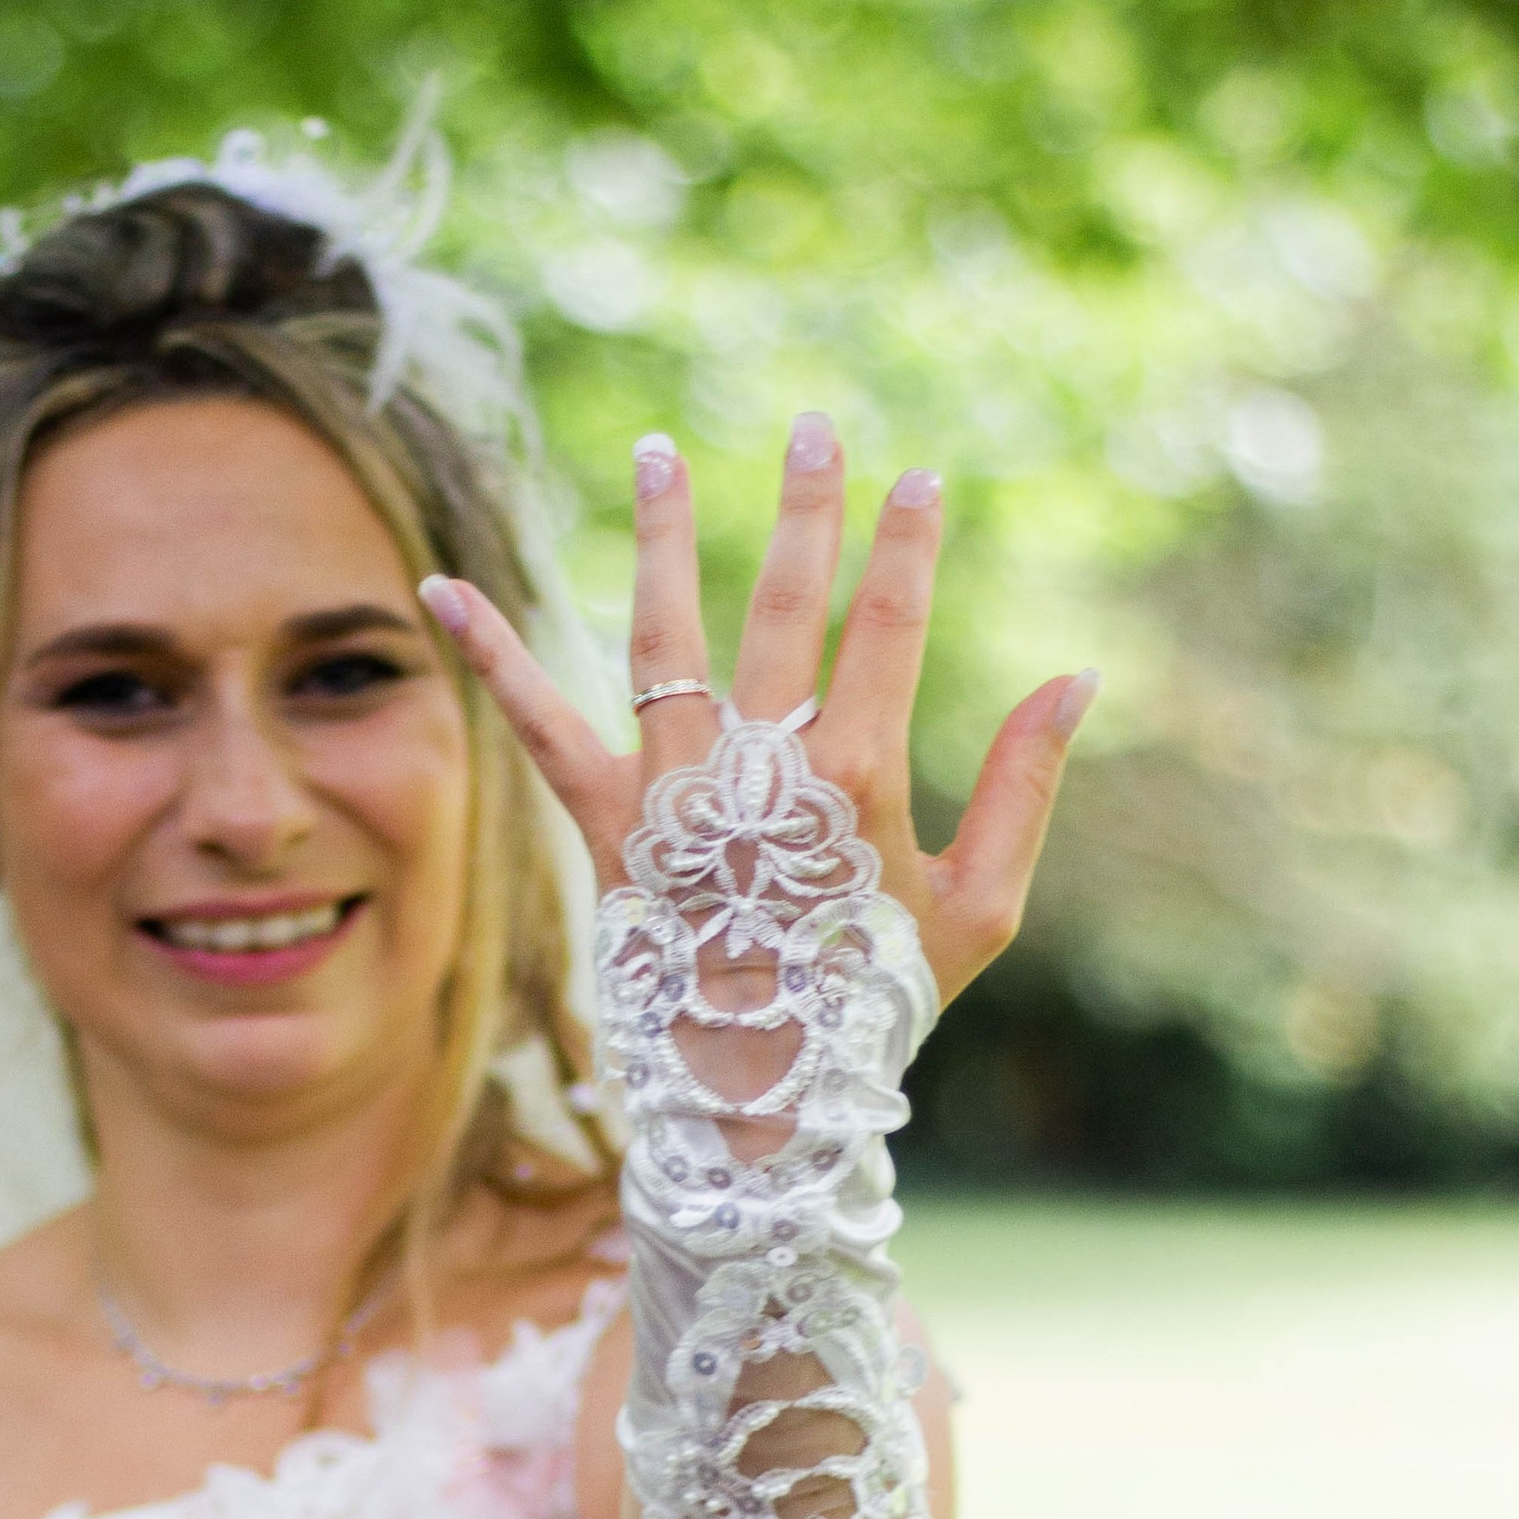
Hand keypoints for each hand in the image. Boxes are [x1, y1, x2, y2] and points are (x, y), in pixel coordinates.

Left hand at [419, 414, 1097, 1008]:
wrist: (762, 1092)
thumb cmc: (876, 1003)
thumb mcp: (981, 909)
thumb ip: (1027, 787)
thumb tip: (1076, 677)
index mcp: (857, 780)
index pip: (889, 628)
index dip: (905, 546)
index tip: (917, 480)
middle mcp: (760, 769)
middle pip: (786, 607)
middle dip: (807, 508)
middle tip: (814, 426)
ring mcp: (676, 789)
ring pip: (665, 632)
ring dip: (666, 533)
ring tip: (661, 452)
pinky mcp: (605, 821)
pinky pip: (539, 722)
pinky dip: (491, 654)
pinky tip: (442, 587)